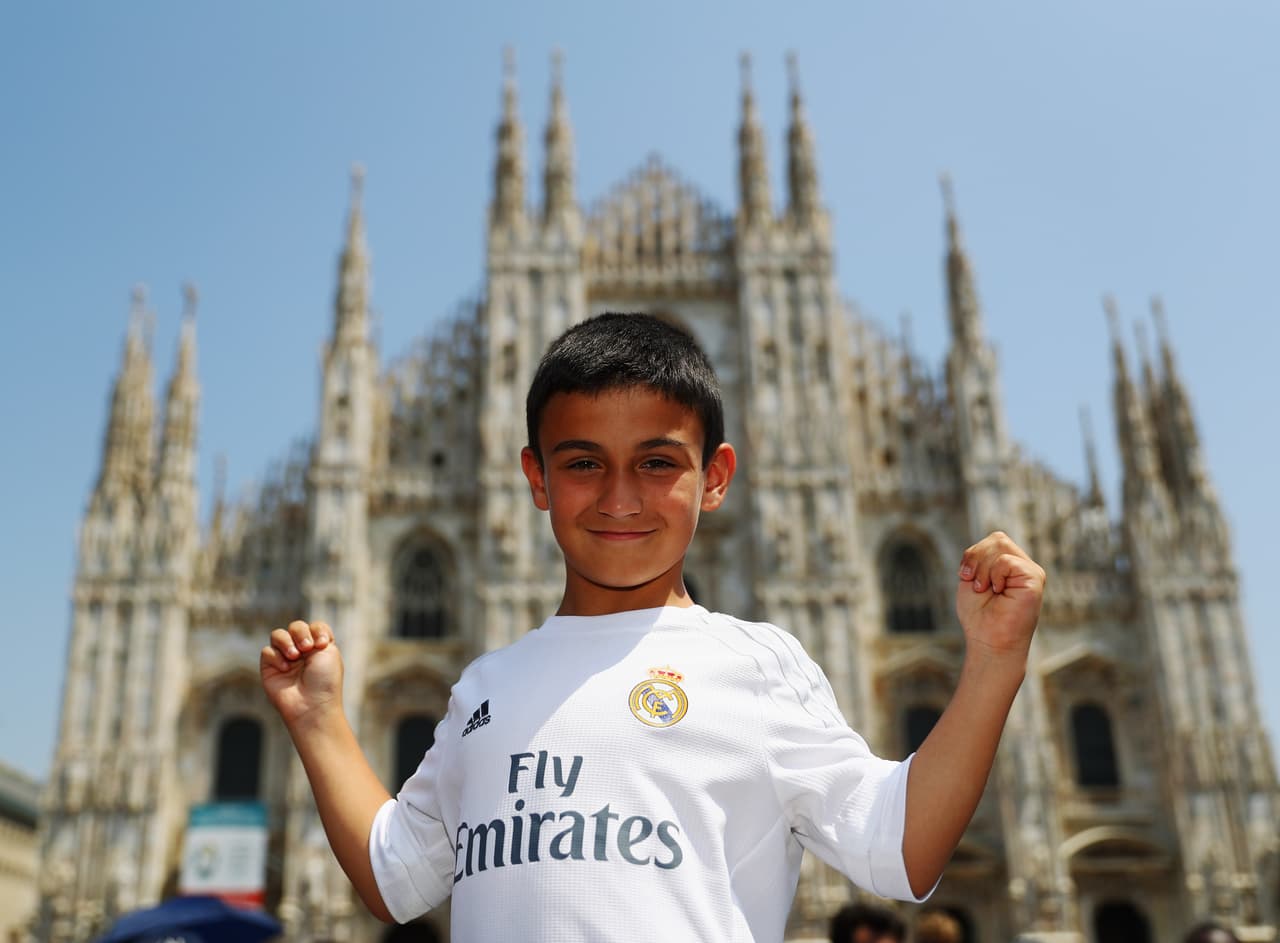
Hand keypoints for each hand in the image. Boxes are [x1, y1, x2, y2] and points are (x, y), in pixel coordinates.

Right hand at [260, 620, 343, 727]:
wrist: (312, 705)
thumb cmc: (325, 680)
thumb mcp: (330, 651)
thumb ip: (318, 634)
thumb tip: (301, 633)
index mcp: (319, 647)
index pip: (314, 626)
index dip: (317, 630)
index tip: (323, 644)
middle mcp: (302, 651)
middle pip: (296, 627)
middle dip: (300, 632)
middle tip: (307, 648)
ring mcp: (285, 659)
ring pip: (278, 635)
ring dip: (286, 641)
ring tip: (295, 656)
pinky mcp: (269, 668)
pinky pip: (267, 651)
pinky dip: (277, 657)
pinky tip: (286, 669)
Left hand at [955, 532, 1045, 662]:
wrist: (989, 641)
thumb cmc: (979, 616)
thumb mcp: (972, 578)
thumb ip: (981, 557)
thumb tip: (992, 541)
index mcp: (1010, 567)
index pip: (994, 540)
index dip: (973, 553)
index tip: (965, 576)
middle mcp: (1023, 567)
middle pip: (997, 538)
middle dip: (976, 558)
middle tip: (975, 584)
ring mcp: (1031, 572)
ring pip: (1001, 544)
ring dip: (983, 568)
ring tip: (985, 589)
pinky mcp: (1035, 579)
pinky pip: (1007, 561)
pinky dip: (994, 575)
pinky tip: (998, 591)